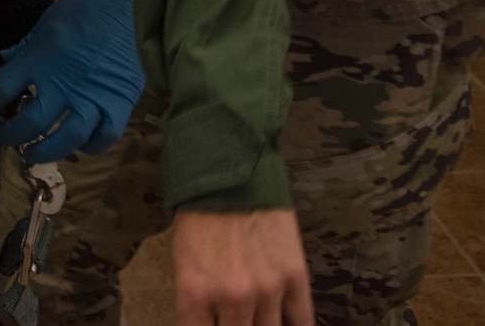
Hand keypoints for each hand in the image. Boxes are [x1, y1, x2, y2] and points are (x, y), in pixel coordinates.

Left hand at [0, 0, 142, 161]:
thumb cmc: (84, 5)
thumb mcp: (44, 24)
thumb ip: (24, 51)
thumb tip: (1, 66)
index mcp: (39, 57)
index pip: (0, 89)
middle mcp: (63, 82)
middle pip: (30, 123)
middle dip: (10, 135)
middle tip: (3, 136)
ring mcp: (93, 96)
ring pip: (65, 140)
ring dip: (44, 152)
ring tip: (32, 154)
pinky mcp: (120, 103)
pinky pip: (103, 137)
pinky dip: (89, 146)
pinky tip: (78, 143)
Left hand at [171, 209, 313, 325]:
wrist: (231, 174)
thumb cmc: (199, 216)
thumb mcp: (183, 261)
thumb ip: (197, 303)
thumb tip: (210, 324)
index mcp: (196, 293)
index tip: (214, 324)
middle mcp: (233, 297)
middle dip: (235, 325)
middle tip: (236, 316)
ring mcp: (267, 289)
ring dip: (262, 324)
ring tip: (257, 315)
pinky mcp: (295, 277)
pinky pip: (301, 320)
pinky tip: (285, 322)